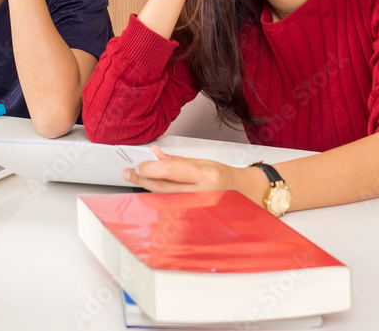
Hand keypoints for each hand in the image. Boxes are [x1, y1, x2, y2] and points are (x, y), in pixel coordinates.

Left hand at [122, 146, 259, 201]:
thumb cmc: (227, 179)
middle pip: (163, 189)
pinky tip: (154, 199)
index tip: (139, 166)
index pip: (170, 171)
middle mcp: (203, 195)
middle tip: (131, 174)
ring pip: (164, 202)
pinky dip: (161, 205)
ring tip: (142, 182)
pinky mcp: (196, 222)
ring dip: (150, 193)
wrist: (247, 195)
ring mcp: (200, 212)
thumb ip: (177, 162)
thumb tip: (155, 155)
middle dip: (143, 180)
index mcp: (206, 176)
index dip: (149, 169)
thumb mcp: (203, 163)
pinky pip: (172, 214)